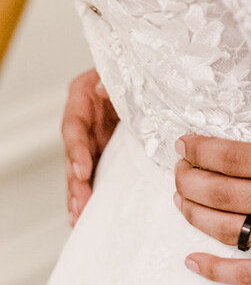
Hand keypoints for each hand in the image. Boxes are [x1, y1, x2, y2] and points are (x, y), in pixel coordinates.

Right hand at [62, 69, 118, 223]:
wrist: (143, 74)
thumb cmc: (129, 69)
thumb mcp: (121, 70)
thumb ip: (112, 80)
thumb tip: (103, 88)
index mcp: (81, 98)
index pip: (73, 128)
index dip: (76, 151)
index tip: (82, 170)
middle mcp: (82, 121)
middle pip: (73, 155)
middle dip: (76, 181)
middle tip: (80, 203)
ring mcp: (91, 138)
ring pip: (79, 170)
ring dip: (79, 193)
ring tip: (78, 215)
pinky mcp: (102, 151)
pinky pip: (93, 173)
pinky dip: (88, 192)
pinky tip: (82, 213)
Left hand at [174, 136, 250, 284]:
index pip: (235, 155)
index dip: (201, 149)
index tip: (184, 143)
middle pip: (223, 190)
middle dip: (189, 179)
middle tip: (175, 171)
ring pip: (228, 228)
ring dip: (196, 214)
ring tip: (180, 202)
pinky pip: (249, 274)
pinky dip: (215, 269)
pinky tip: (193, 261)